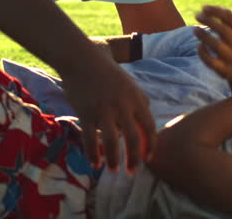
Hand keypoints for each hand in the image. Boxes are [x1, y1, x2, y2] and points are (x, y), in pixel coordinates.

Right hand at [61, 54, 155, 172]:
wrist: (81, 58)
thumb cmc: (105, 70)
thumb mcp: (129, 82)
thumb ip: (139, 98)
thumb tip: (147, 114)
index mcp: (136, 98)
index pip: (149, 126)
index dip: (150, 145)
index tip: (148, 158)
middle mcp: (122, 105)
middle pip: (133, 138)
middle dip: (134, 159)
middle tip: (132, 171)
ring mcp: (103, 110)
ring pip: (112, 142)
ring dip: (114, 159)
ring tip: (113, 169)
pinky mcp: (86, 113)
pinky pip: (90, 139)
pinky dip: (93, 154)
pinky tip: (94, 163)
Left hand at [194, 5, 231, 92]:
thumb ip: (227, 23)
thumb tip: (206, 9)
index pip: (230, 17)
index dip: (215, 10)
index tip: (203, 8)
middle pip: (223, 30)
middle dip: (208, 20)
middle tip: (197, 15)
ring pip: (217, 46)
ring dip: (204, 36)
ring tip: (195, 29)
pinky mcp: (226, 71)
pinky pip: (212, 62)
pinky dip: (204, 53)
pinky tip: (199, 46)